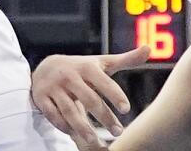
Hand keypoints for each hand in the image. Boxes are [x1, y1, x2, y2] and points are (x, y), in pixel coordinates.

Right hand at [31, 45, 149, 149]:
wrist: (46, 67)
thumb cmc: (81, 69)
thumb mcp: (102, 63)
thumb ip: (126, 59)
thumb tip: (149, 48)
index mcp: (86, 67)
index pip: (102, 81)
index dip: (114, 94)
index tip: (126, 109)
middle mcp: (69, 76)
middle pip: (89, 99)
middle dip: (104, 117)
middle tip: (118, 132)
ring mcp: (54, 87)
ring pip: (69, 110)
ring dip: (83, 127)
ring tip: (96, 141)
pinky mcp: (42, 97)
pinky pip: (53, 115)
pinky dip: (63, 126)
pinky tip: (74, 133)